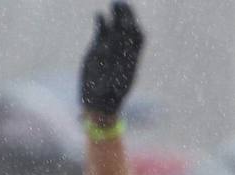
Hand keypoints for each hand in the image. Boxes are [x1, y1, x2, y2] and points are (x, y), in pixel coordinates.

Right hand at [81, 2, 143, 118]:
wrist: (98, 105)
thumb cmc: (108, 96)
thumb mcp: (116, 78)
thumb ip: (120, 64)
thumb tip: (123, 54)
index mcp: (131, 59)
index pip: (136, 37)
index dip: (134, 25)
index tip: (130, 16)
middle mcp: (122, 53)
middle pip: (127, 30)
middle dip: (126, 15)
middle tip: (121, 2)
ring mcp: (110, 50)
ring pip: (115, 29)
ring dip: (115, 15)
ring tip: (113, 2)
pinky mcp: (98, 50)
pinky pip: (101, 33)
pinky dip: (101, 23)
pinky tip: (99, 15)